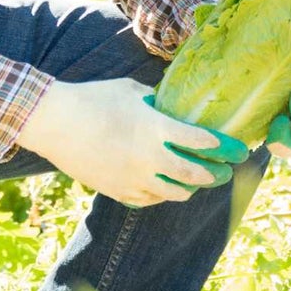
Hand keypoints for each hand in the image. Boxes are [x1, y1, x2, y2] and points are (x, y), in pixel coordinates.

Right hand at [17, 78, 229, 206]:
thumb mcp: (133, 91)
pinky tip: (167, 189)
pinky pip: (149, 199)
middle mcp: (149, 157)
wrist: (52, 121)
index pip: (203, 142)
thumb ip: (159, 102)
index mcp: (157, 129)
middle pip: (195, 174)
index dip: (225, 147)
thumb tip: (175, 105)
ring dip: (191, 188)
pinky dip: (162, 194)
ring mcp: (133, 178)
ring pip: (174, 192)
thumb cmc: (93, 99)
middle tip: (226, 171)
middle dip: (216, 174)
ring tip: (199, 183)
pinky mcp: (117, 190)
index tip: (238, 149)